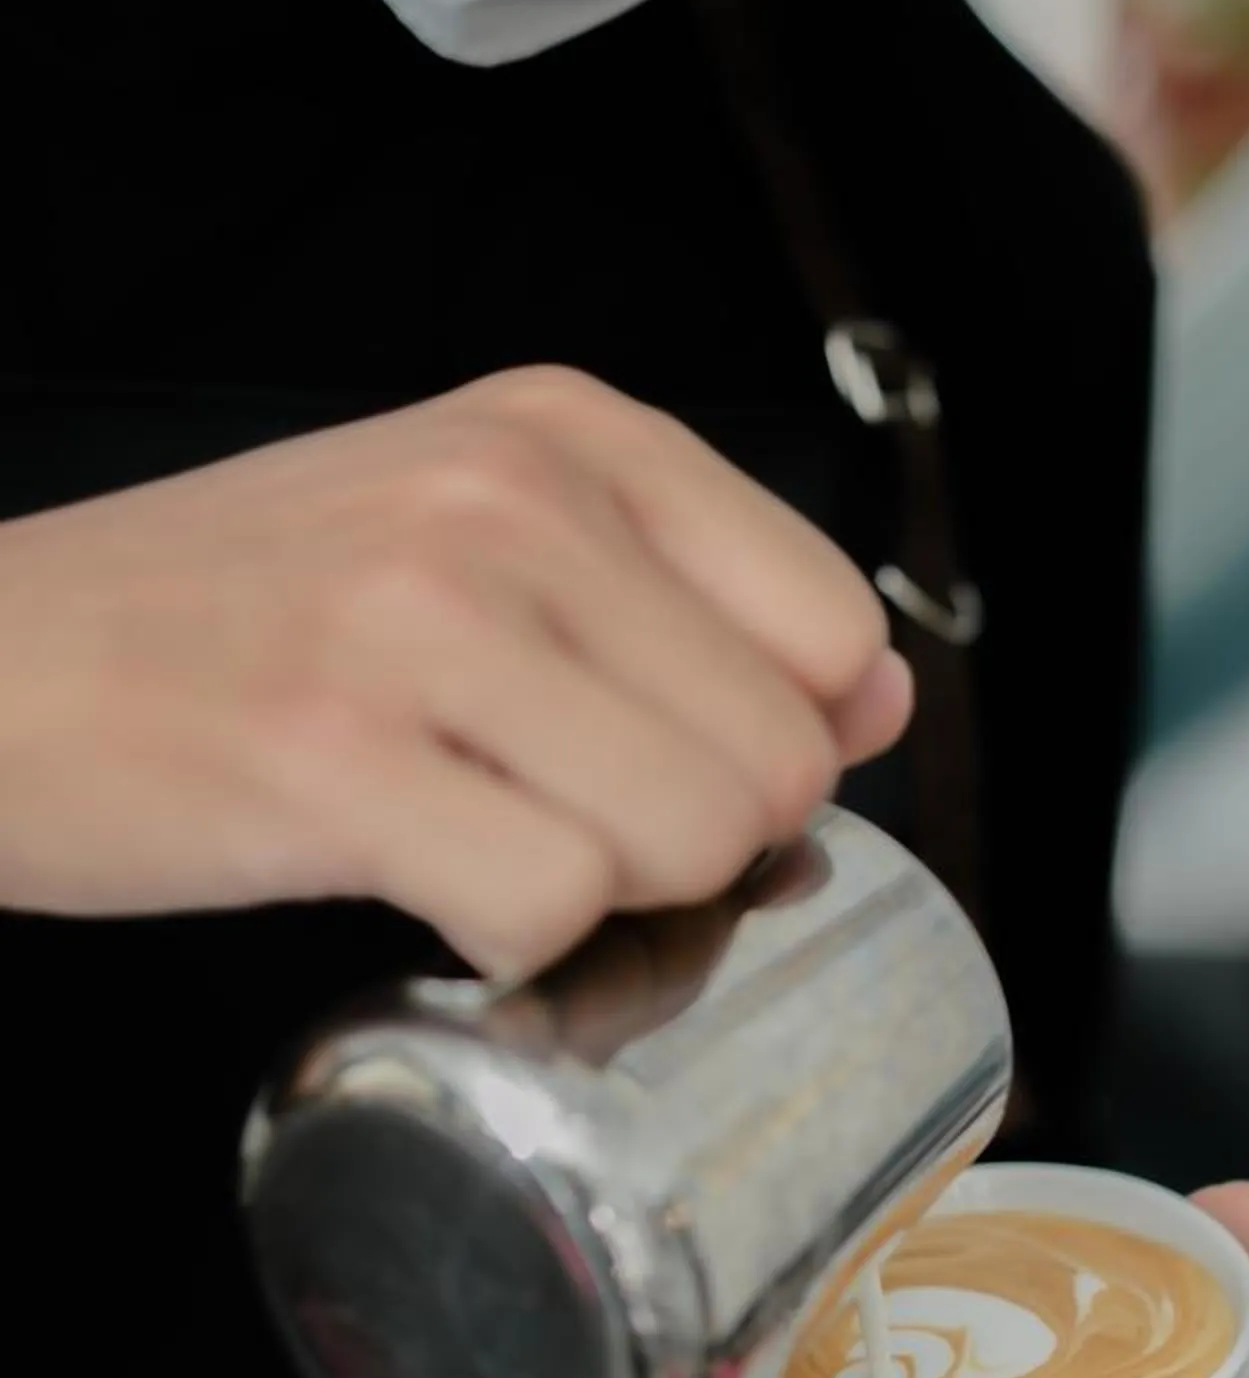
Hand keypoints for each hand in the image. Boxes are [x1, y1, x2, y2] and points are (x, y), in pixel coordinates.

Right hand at [0, 366, 910, 976]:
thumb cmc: (235, 619)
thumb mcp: (471, 533)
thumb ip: (686, 598)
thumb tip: (884, 701)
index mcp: (565, 431)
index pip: (834, 632)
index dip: (772, 740)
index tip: (651, 752)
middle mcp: (507, 500)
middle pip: (780, 761)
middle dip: (689, 839)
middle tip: (543, 816)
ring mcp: (418, 622)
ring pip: (692, 840)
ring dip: (605, 895)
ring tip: (479, 841)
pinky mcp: (333, 758)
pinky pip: (550, 911)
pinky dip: (504, 947)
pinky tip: (419, 888)